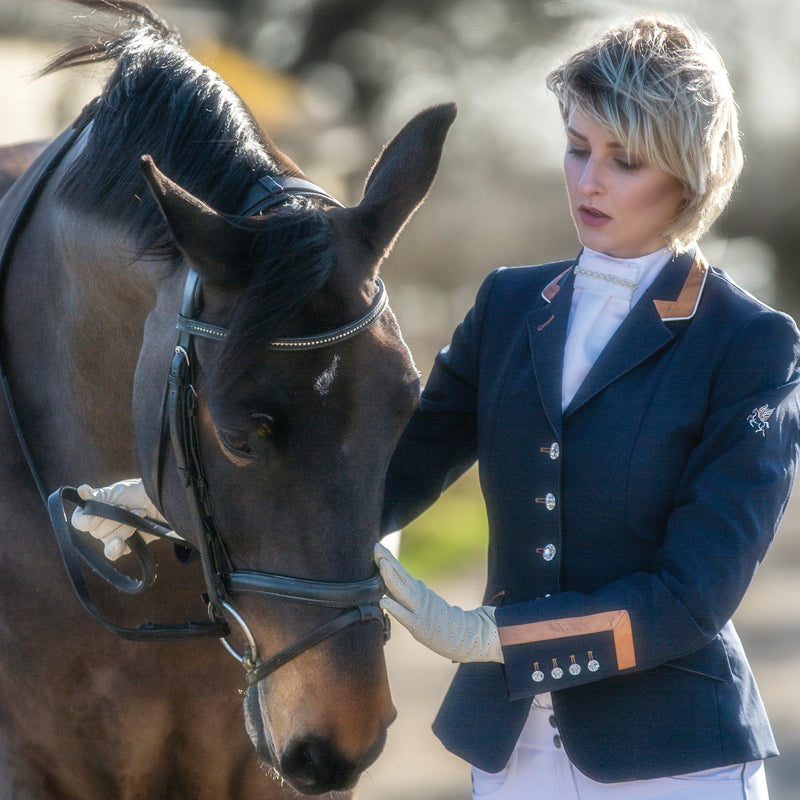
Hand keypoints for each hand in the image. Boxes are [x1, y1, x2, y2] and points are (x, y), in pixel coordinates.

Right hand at [71, 479, 176, 560]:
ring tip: (139, 513)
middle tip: (128, 506)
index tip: (98, 511)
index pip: (79, 521)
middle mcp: (100, 526)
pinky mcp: (125, 546)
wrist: (164, 503)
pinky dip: (115, 548)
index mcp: (94, 510)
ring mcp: (111, 537)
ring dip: (125, 526)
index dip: (87, 519)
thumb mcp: (118, 490)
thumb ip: (98, 495)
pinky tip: (120, 542)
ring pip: (108, 539)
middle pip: (96, 531)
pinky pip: (113, 553)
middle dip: (114, 518)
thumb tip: (81, 490)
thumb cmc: (140, 493)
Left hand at [374, 542, 502, 662]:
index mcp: (418, 590)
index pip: (400, 572)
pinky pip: (404, 616)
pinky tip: (382, 602)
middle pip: (400, 576)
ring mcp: (419, 609)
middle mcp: (419, 596)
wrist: (466, 636)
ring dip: (390, 577)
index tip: (376, 546)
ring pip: (401, 591)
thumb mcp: (423, 602)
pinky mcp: (419, 626)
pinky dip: (393, 608)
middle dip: (386, 561)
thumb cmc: (441, 621)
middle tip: (375, 547)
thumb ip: (408, 594)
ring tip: (381, 563)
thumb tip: (388, 586)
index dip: (389, 559)